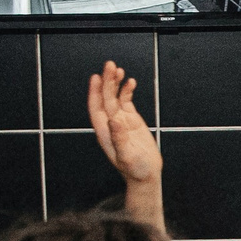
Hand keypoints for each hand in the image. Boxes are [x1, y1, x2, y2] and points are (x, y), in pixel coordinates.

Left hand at [87, 60, 162, 184]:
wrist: (146, 175)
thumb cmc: (135, 170)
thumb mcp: (127, 156)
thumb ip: (119, 138)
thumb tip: (113, 120)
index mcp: (105, 132)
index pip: (96, 108)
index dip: (94, 92)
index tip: (96, 78)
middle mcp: (111, 124)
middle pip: (106, 98)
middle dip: (106, 81)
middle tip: (109, 65)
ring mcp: (121, 121)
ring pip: (115, 98)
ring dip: (115, 83)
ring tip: (118, 69)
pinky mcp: (132, 121)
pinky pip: (127, 102)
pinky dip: (127, 91)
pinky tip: (130, 82)